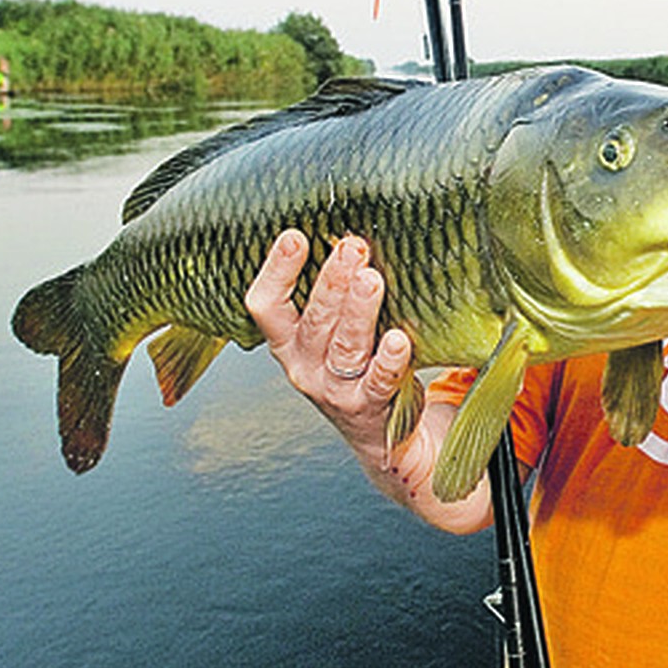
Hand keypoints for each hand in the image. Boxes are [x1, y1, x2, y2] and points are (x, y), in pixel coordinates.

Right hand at [244, 231, 412, 453]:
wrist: (381, 433)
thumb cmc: (358, 360)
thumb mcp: (333, 329)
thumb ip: (335, 292)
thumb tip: (353, 234)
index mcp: (288, 341)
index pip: (267, 306)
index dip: (277, 272)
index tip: (294, 236)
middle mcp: (303, 366)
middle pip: (314, 322)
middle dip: (332, 283)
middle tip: (352, 248)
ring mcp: (335, 390)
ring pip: (345, 348)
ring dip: (359, 312)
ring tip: (372, 281)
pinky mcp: (370, 407)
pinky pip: (379, 381)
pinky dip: (390, 360)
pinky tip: (400, 339)